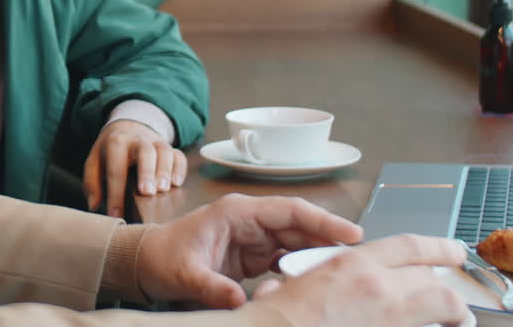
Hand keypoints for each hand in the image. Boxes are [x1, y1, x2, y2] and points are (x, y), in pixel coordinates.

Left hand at [83, 119, 185, 218]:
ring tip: (163, 190)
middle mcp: (137, 140)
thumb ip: (92, 182)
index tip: (116, 213)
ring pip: (164, 151)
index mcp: (116, 143)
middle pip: (145, 151)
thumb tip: (94, 205)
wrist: (127, 127)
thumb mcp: (95, 162)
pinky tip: (176, 183)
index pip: (115, 168)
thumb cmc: (109, 152)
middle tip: (147, 192)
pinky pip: (178, 155)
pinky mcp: (169, 147)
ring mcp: (155, 142)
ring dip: (165, 170)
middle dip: (147, 172)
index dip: (115, 192)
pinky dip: (179, 168)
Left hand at [134, 195, 468, 325]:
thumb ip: (211, 287)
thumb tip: (239, 300)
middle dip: (333, 240)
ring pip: (300, 243)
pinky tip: (327, 284)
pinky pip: (290, 258)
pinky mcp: (256, 255)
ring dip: (324, 256)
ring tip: (354, 274)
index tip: (354, 234)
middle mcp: (252, 221)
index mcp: (237, 213)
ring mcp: (256, 237)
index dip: (323, 221)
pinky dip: (308, 269)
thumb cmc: (163, 258)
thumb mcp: (184, 274)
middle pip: (303, 226)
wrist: (146, 262)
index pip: (290, 211)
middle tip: (366, 260)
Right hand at [254, 235, 469, 326]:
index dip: (439, 247)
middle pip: (432, 279)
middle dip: (446, 288)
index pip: (410, 247)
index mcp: (352, 264)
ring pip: (441, 306)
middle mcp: (378, 286)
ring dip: (450, 312)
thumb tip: (293, 288)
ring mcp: (390, 317)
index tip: (454, 251)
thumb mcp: (291, 287)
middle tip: (456, 298)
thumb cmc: (280, 320)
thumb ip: (309, 281)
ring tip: (455, 320)